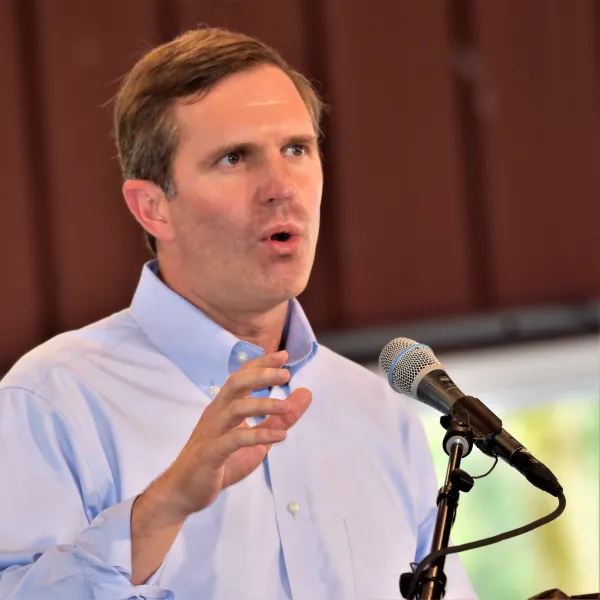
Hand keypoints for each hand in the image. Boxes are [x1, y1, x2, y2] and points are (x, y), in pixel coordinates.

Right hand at [144, 350, 311, 520]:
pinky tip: (280, 437)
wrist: (184, 491)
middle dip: (261, 375)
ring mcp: (212, 431)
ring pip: (235, 407)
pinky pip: (235, 439)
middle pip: (236, 383)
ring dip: (263, 404)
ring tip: (286, 406)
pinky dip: (259, 435)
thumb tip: (306, 394)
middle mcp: (216, 413)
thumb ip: (280, 418)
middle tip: (285, 374)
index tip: (283, 355)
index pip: (242, 376)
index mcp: (224, 406)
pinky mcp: (211, 452)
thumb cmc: (220, 462)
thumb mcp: (257, 439)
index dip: (261, 364)